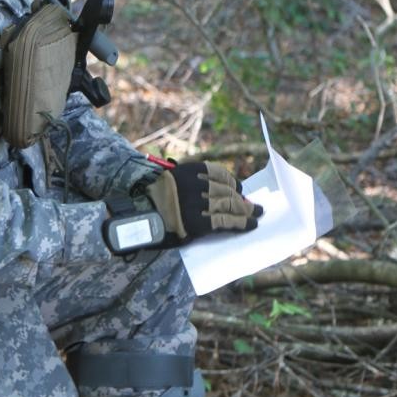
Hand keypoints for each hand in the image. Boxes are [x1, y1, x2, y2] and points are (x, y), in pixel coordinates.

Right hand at [145, 160, 261, 241]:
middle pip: (228, 190)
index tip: (239, 189)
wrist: (141, 218)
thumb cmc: (154, 201)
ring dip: (246, 211)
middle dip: (242, 199)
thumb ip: (190, 183)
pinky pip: (228, 221)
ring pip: (231, 205)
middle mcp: (198, 185)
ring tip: (255, 214)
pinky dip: (242, 223)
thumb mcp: (171, 181)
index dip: (233, 182)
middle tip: (253, 206)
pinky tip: (251, 225)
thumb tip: (217, 192)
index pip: (219, 173)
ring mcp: (201, 204)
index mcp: (191, 171)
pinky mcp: (202, 222)